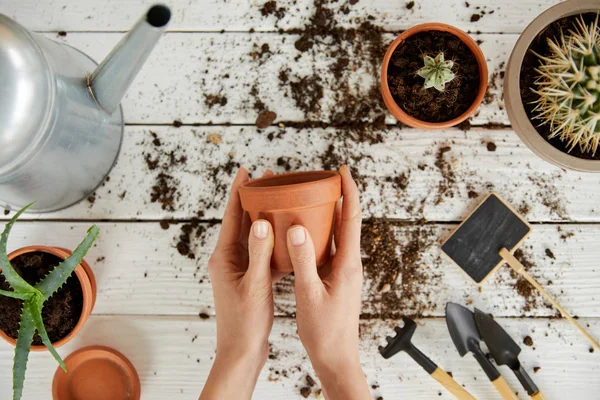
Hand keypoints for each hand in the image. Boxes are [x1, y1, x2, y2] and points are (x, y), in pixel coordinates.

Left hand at [200, 168, 280, 399]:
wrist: (241, 351)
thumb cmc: (244, 322)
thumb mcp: (254, 286)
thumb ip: (259, 253)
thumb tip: (261, 221)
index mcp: (224, 257)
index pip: (231, 216)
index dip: (238, 192)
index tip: (245, 171)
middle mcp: (229, 259)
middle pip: (242, 221)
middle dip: (254, 199)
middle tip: (269, 178)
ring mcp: (240, 269)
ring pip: (254, 236)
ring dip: (266, 218)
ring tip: (280, 200)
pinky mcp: (250, 279)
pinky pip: (263, 253)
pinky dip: (274, 242)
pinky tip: (288, 235)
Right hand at [287, 165, 369, 399]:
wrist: (336, 357)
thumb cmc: (325, 331)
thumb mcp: (309, 294)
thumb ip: (304, 260)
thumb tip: (297, 227)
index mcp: (347, 264)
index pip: (351, 218)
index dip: (349, 191)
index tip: (342, 169)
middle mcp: (349, 263)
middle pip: (345, 221)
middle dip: (337, 197)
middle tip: (321, 178)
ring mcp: (343, 271)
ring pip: (336, 235)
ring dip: (326, 215)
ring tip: (309, 198)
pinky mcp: (335, 278)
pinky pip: (327, 249)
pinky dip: (317, 235)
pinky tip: (302, 232)